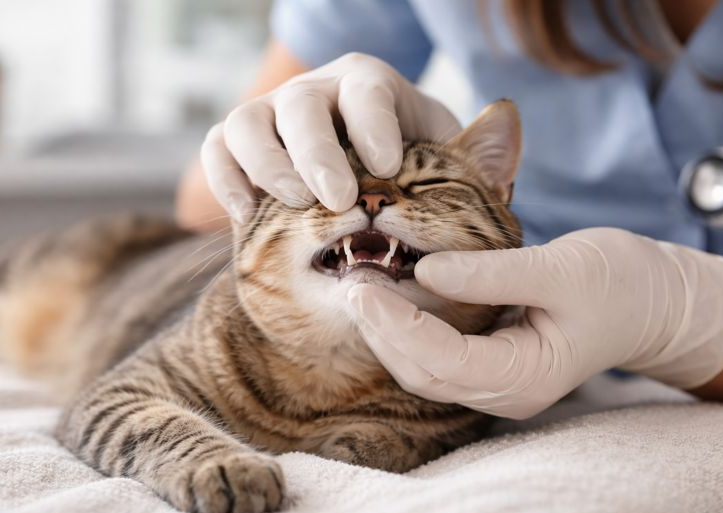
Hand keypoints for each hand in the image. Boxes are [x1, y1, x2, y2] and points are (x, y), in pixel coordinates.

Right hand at [200, 53, 460, 223]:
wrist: (358, 194)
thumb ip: (473, 155)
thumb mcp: (445, 166)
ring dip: (266, 165)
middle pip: (300, 104)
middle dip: (317, 150)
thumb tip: (506, 121)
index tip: (388, 167)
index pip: (365, 90)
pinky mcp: (236, 146)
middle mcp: (313, 94)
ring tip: (296, 205)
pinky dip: (225, 180)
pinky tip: (248, 215)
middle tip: (339, 197)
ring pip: (246, 122)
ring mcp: (269, 117)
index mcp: (367, 87)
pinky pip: (216, 150)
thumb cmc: (406, 178)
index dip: (372, 124)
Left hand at [347, 228, 722, 418]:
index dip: (397, 325)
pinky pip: (434, 356)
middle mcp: (504, 391)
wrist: (649, 302)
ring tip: (359, 287)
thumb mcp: (558, 269)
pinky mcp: (489, 364)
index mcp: (525, 377)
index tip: (362, 287)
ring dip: (387, 331)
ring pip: (423, 369)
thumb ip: (491, 273)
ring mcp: (495, 383)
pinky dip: (406, 329)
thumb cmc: (615, 283)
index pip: (443, 361)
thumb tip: (425, 270)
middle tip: (350, 283)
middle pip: (423, 372)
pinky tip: (388, 297)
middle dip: (381, 331)